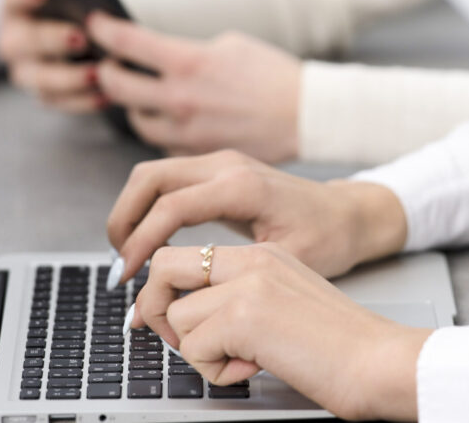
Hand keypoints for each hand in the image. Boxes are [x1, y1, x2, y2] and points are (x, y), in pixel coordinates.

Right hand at [0, 0, 105, 112]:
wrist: (95, 40)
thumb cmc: (86, 12)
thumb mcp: (83, 1)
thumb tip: (98, 8)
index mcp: (18, 8)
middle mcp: (15, 40)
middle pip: (24, 42)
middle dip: (52, 40)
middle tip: (80, 38)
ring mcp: (27, 71)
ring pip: (41, 79)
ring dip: (69, 78)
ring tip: (97, 74)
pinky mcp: (45, 95)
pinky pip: (60, 102)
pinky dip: (83, 100)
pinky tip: (106, 96)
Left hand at [87, 12, 300, 161]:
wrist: (305, 115)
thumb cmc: (273, 74)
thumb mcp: (230, 45)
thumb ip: (189, 50)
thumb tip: (160, 55)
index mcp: (188, 61)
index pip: (127, 41)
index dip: (104, 30)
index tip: (95, 23)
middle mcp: (180, 97)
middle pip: (116, 86)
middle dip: (105, 72)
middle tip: (107, 66)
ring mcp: (185, 130)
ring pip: (136, 120)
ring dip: (131, 106)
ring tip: (138, 97)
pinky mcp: (196, 154)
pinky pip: (163, 143)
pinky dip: (161, 130)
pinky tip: (171, 120)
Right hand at [106, 149, 406, 283]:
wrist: (348, 214)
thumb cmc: (325, 239)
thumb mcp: (280, 264)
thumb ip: (222, 282)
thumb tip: (178, 307)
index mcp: (241, 186)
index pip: (170, 207)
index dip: (139, 242)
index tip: (126, 277)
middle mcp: (226, 164)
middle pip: (149, 177)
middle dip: (123, 219)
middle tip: (120, 264)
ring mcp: (222, 161)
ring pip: (153, 173)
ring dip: (132, 210)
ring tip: (129, 254)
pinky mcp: (220, 168)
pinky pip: (170, 178)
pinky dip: (149, 205)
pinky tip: (151, 239)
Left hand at [131, 243, 430, 420]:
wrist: (378, 359)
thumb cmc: (337, 343)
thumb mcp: (284, 301)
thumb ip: (240, 298)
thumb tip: (188, 317)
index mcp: (261, 255)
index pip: (187, 255)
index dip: (164, 290)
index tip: (162, 317)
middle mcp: (251, 260)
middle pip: (164, 266)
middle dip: (154, 308)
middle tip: (179, 341)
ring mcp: (247, 284)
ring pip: (177, 317)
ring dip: (200, 352)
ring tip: (243, 359)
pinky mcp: (244, 316)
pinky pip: (194, 350)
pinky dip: (217, 372)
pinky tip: (255, 367)